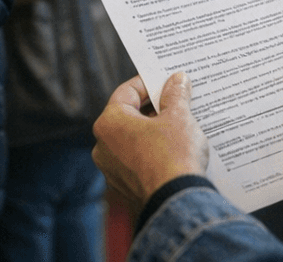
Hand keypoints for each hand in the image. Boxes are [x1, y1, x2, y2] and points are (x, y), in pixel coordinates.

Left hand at [92, 72, 209, 210]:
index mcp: (109, 123)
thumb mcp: (178, 117)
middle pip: (129, 114)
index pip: (127, 91)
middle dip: (154, 107)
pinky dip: (152, 150)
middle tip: (177, 100)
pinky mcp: (124, 185)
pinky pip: (137, 158)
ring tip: (180, 123)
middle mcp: (103, 145)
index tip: (168, 81)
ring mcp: (112, 168)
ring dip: (154, 129)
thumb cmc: (173, 156)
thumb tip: (178, 80)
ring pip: (134, 138)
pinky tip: (174, 147)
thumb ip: (175, 94)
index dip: (150, 83)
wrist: (177, 202)